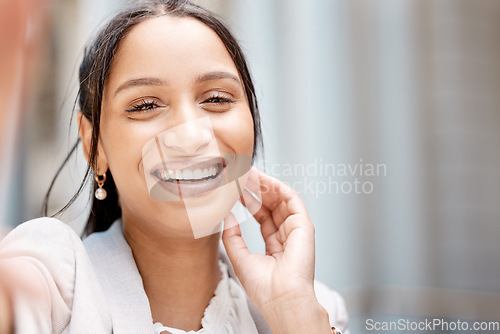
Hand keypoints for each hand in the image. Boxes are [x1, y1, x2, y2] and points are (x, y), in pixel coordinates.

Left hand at [222, 168, 330, 332]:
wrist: (281, 298)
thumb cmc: (264, 287)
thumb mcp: (239, 257)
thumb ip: (232, 236)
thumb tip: (228, 215)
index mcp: (275, 246)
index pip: (262, 217)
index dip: (249, 201)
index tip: (236, 190)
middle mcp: (287, 236)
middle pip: (272, 205)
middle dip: (256, 189)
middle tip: (240, 177)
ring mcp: (296, 230)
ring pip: (281, 199)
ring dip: (264, 185)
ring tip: (246, 175)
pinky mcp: (303, 225)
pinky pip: (291, 199)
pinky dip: (276, 187)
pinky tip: (261, 180)